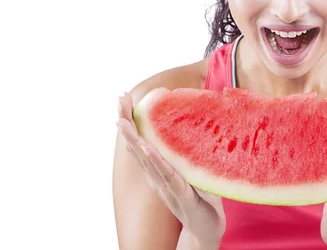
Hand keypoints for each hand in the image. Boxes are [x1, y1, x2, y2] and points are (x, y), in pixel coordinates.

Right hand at [116, 93, 225, 248]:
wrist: (208, 229)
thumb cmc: (202, 197)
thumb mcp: (193, 169)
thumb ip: (188, 150)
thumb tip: (194, 120)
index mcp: (159, 168)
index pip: (141, 140)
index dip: (131, 120)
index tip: (123, 98)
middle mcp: (157, 176)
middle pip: (137, 147)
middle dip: (126, 123)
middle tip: (118, 101)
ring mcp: (167, 187)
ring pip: (147, 161)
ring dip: (135, 141)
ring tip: (123, 122)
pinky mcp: (182, 196)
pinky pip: (169, 177)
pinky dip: (157, 163)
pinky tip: (150, 150)